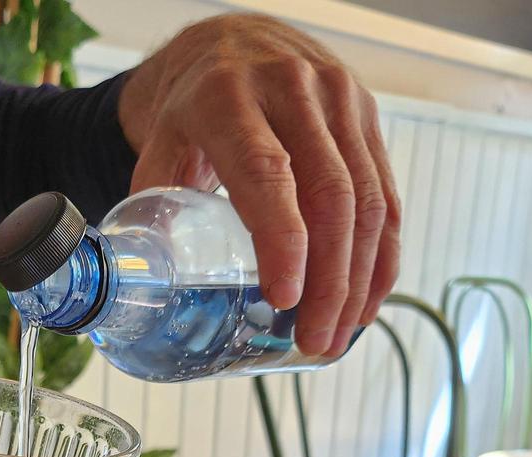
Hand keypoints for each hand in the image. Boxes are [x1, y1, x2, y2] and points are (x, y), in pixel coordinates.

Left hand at [118, 13, 400, 355]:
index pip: (266, 174)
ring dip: (359, 277)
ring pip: (366, 200)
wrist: (234, 44)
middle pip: (329, 196)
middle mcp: (293, 92)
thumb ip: (155, 206)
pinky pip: (385, 193)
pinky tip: (368, 296)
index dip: (282, 241)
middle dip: (329, 280)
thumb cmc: (191, 107)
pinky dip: (381, 253)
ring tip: (338, 334)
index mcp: (229, 100)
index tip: (284, 299)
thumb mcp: (159, 144)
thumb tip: (146, 283)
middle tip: (313, 338)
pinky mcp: (367, 117)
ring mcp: (340, 101)